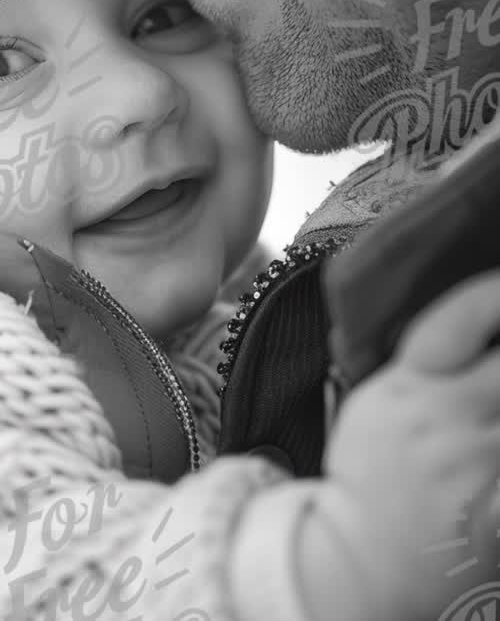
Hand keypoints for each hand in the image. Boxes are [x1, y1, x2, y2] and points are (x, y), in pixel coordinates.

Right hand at [321, 271, 499, 619]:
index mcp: (409, 384)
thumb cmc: (369, 471)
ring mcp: (479, 464)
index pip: (461, 319)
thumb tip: (472, 325)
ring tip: (493, 402)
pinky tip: (496, 436)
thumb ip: (420, 364)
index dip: (492, 294)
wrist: (361, 554)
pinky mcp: (499, 509)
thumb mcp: (377, 401)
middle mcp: (448, 418)